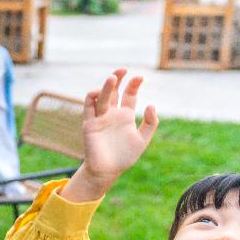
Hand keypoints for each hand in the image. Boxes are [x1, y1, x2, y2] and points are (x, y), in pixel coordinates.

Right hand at [61, 69, 157, 201]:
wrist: (108, 170)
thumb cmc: (125, 156)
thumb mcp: (143, 139)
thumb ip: (150, 123)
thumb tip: (151, 105)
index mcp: (124, 115)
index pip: (128, 95)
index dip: (133, 85)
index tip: (140, 77)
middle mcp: (111, 114)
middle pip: (113, 91)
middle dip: (117, 79)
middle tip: (123, 69)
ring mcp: (100, 118)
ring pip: (101, 98)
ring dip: (106, 87)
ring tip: (112, 77)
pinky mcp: (89, 124)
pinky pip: (88, 108)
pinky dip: (91, 99)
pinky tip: (97, 92)